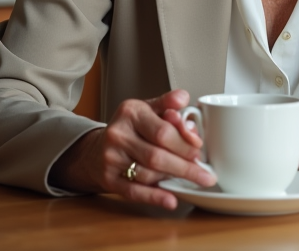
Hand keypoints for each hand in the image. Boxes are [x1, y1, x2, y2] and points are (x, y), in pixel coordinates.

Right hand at [49, 89, 215, 208]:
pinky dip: (155, 197)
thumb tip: (183, 99)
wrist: (95, 149)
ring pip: (149, 173)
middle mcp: (118, 134)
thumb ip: (167, 105)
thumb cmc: (129, 129)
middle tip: (203, 173)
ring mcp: (111, 158)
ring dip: (172, 178)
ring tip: (189, 179)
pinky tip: (171, 200)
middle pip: (157, 155)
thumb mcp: (146, 109)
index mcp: (131, 112)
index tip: (199, 149)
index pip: (163, 130)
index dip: (184, 142)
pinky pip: (134, 191)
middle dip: (185, 166)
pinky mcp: (108, 179)